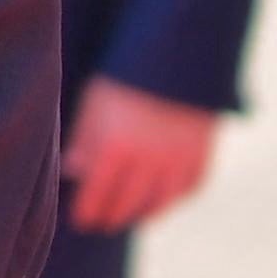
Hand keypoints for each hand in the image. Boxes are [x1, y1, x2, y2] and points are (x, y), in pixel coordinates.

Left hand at [61, 76, 222, 232]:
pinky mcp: (203, 152)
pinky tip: (162, 202)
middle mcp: (149, 159)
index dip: (89, 211)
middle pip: (128, 202)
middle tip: (102, 224)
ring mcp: (179, 159)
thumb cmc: (125, 75)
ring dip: (144, 214)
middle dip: (113, 216)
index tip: (81, 222)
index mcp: (115, 146)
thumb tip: (73, 170)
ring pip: (161, 202)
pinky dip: (175, 199)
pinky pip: (190, 187)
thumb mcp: (95, 102)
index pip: (98, 193)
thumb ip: (85, 139)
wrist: (178, 53)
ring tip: (130, 218)